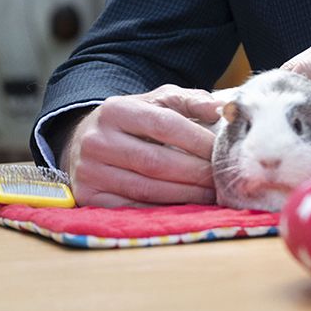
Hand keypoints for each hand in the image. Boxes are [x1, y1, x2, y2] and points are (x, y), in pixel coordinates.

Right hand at [62, 85, 221, 206]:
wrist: (86, 140)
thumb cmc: (134, 119)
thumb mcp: (159, 101)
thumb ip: (192, 101)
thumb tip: (224, 109)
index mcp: (116, 110)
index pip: (165, 125)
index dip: (198, 140)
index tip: (222, 151)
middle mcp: (97, 140)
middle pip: (156, 162)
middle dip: (196, 173)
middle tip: (222, 179)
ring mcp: (89, 171)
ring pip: (146, 189)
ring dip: (185, 195)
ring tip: (211, 194)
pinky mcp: (88, 196)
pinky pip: (132, 208)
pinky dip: (163, 209)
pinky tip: (185, 206)